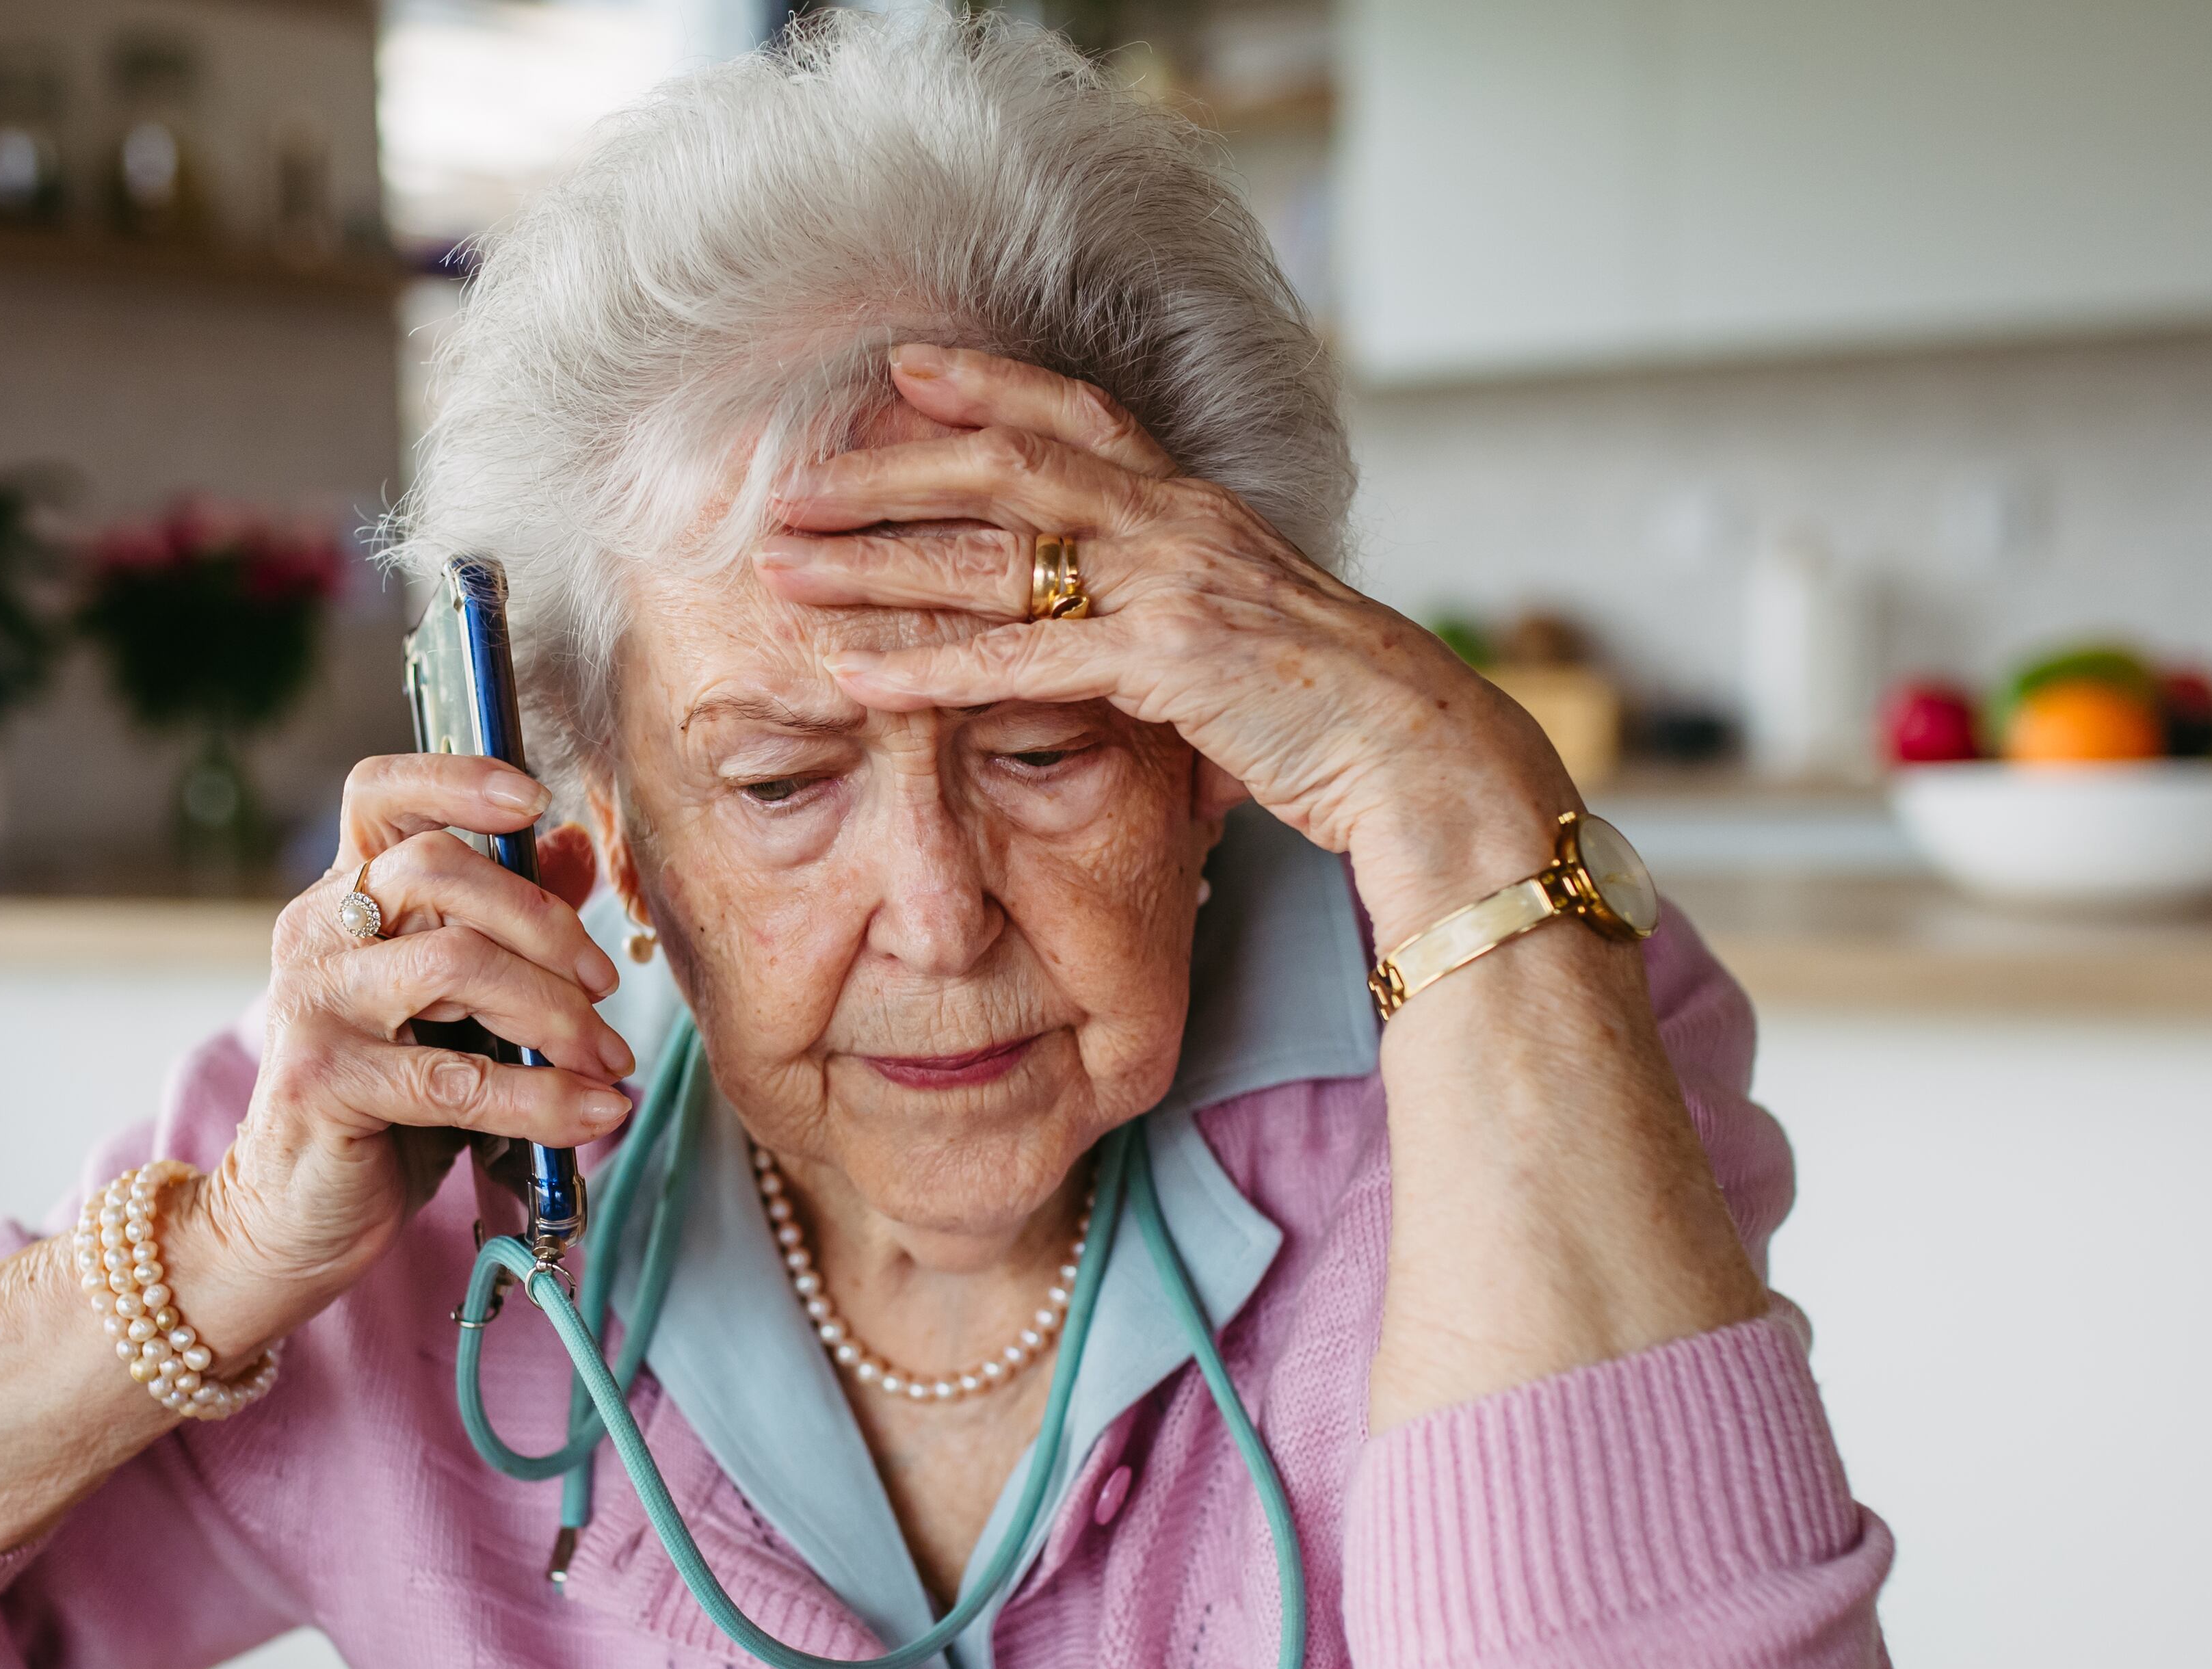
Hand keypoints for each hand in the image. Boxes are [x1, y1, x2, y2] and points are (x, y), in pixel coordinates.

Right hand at [170, 754, 633, 1361]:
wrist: (293, 1218)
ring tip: (604, 1058)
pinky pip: (455, 1078)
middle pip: (439, 870)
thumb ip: (506, 927)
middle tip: (603, 986)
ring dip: (553, 1010)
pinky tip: (592, 1113)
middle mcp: (317, 935)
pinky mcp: (323, 1083)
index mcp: (345, 900)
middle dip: (545, 922)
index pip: (380, 795)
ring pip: (454, 961)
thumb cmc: (383, 1107)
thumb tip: (575, 848)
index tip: (534, 799)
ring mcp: (312, 1005)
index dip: (456, 779)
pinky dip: (543, 1097)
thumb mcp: (453, 1008)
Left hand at [753, 343, 1579, 944]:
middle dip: (891, 472)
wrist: (1425, 755)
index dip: (991, 384)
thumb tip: (1124, 633)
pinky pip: (1019, 659)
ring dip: (877, 562)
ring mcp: (1171, 587)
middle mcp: (1179, 528)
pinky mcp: (1167, 663)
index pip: (1082, 419)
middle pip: (1008, 468)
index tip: (907, 369)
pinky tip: (854, 673)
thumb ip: (1181, 610)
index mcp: (1200, 511)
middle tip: (795, 484)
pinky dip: (926, 666)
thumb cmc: (1341, 712)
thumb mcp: (1252, 633)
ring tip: (785, 572)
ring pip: (994, 554)